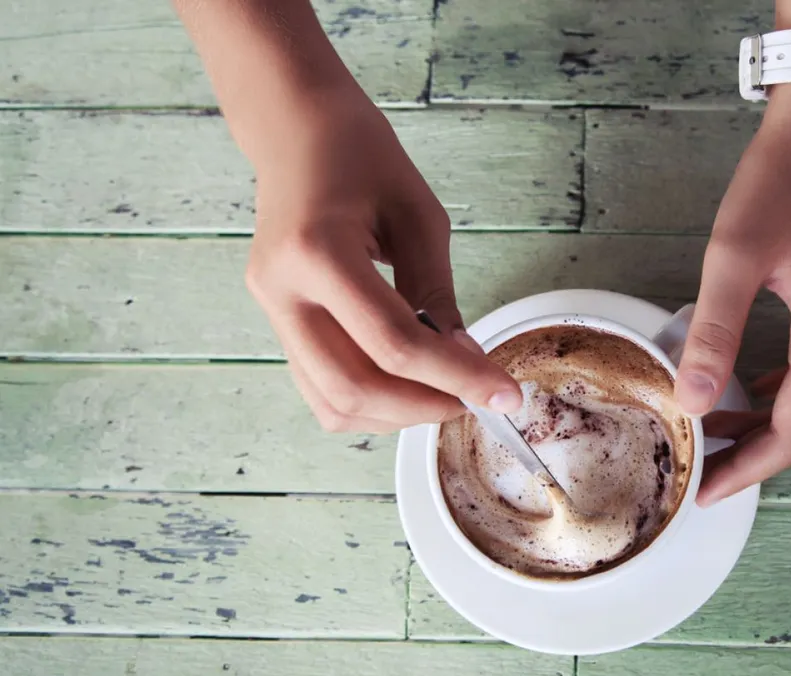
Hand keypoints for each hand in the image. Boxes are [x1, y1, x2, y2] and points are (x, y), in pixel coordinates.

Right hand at [244, 81, 521, 431]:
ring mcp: (270, 310)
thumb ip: (438, 295)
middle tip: (473, 398)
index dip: (456, 377)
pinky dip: (368, 400)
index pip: (395, 344)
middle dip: (423, 407)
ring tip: (441, 392)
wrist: (294, 129)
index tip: (503, 394)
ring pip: (331, 402)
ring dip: (394, 414)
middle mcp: (282, 291)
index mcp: (317, 253)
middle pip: (353, 388)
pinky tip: (406, 383)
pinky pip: (319, 387)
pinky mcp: (274, 321)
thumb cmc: (360, 156)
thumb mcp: (419, 217)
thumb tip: (465, 362)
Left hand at [675, 84, 790, 504]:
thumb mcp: (735, 258)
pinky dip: (776, 393)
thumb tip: (692, 401)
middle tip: (703, 472)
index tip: (706, 492)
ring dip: (765, 426)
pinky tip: (742, 391)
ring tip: (712, 436)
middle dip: (755, 456)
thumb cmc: (781, 184)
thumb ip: (714, 333)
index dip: (748, 468)